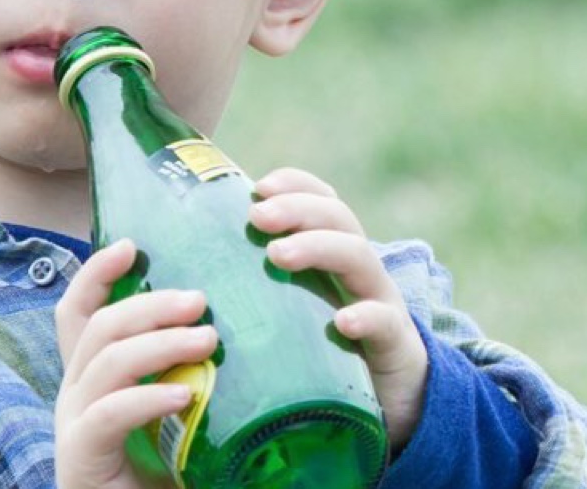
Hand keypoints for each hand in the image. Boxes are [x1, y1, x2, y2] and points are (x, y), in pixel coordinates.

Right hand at [53, 239, 217, 488]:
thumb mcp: (180, 408)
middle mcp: (76, 394)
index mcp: (94, 377)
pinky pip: (108, 415)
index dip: (98, 273)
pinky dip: (147, 399)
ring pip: (106, 363)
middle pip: (100, 327)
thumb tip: (233, 323)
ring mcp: (73, 425)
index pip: (80, 313)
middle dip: (150, 305)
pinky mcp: (80, 458)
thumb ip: (191, 371)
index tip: (133, 245)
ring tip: (206, 341)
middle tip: (200, 301)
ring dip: (159, 343)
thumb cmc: (168, 469)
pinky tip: (182, 397)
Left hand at [249, 167, 428, 449]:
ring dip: (318, 247)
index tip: (259, 186)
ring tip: (278, 254)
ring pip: (359, 258)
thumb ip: (261, 291)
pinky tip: (342, 322)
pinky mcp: (394, 344)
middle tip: (258, 216)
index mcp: (335, 255)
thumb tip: (190, 277)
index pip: (323, 202)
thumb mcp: (297, 312)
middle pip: (339, 218)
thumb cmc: (329, 353)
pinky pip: (385, 323)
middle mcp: (360, 269)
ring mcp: (381, 302)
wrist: (395, 402)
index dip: (296, 185)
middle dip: (298, 209)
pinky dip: (365, 317)